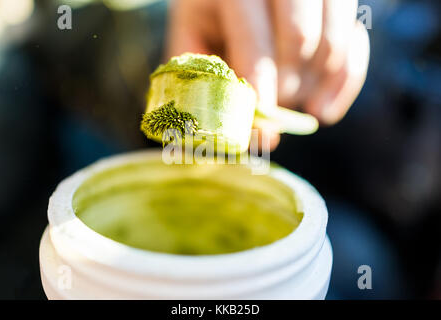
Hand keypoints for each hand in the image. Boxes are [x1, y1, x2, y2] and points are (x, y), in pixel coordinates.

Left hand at [166, 0, 369, 149]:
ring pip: (333, 42)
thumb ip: (210, 82)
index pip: (256, 38)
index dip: (261, 86)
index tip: (264, 125)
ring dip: (314, 86)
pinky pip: (356, 44)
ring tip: (292, 104)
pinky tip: (323, 111)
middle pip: (301, 38)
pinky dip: (344, 84)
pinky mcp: (340, 0)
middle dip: (287, 86)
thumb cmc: (209, 19)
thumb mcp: (192, 42)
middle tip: (271, 107)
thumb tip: (266, 136)